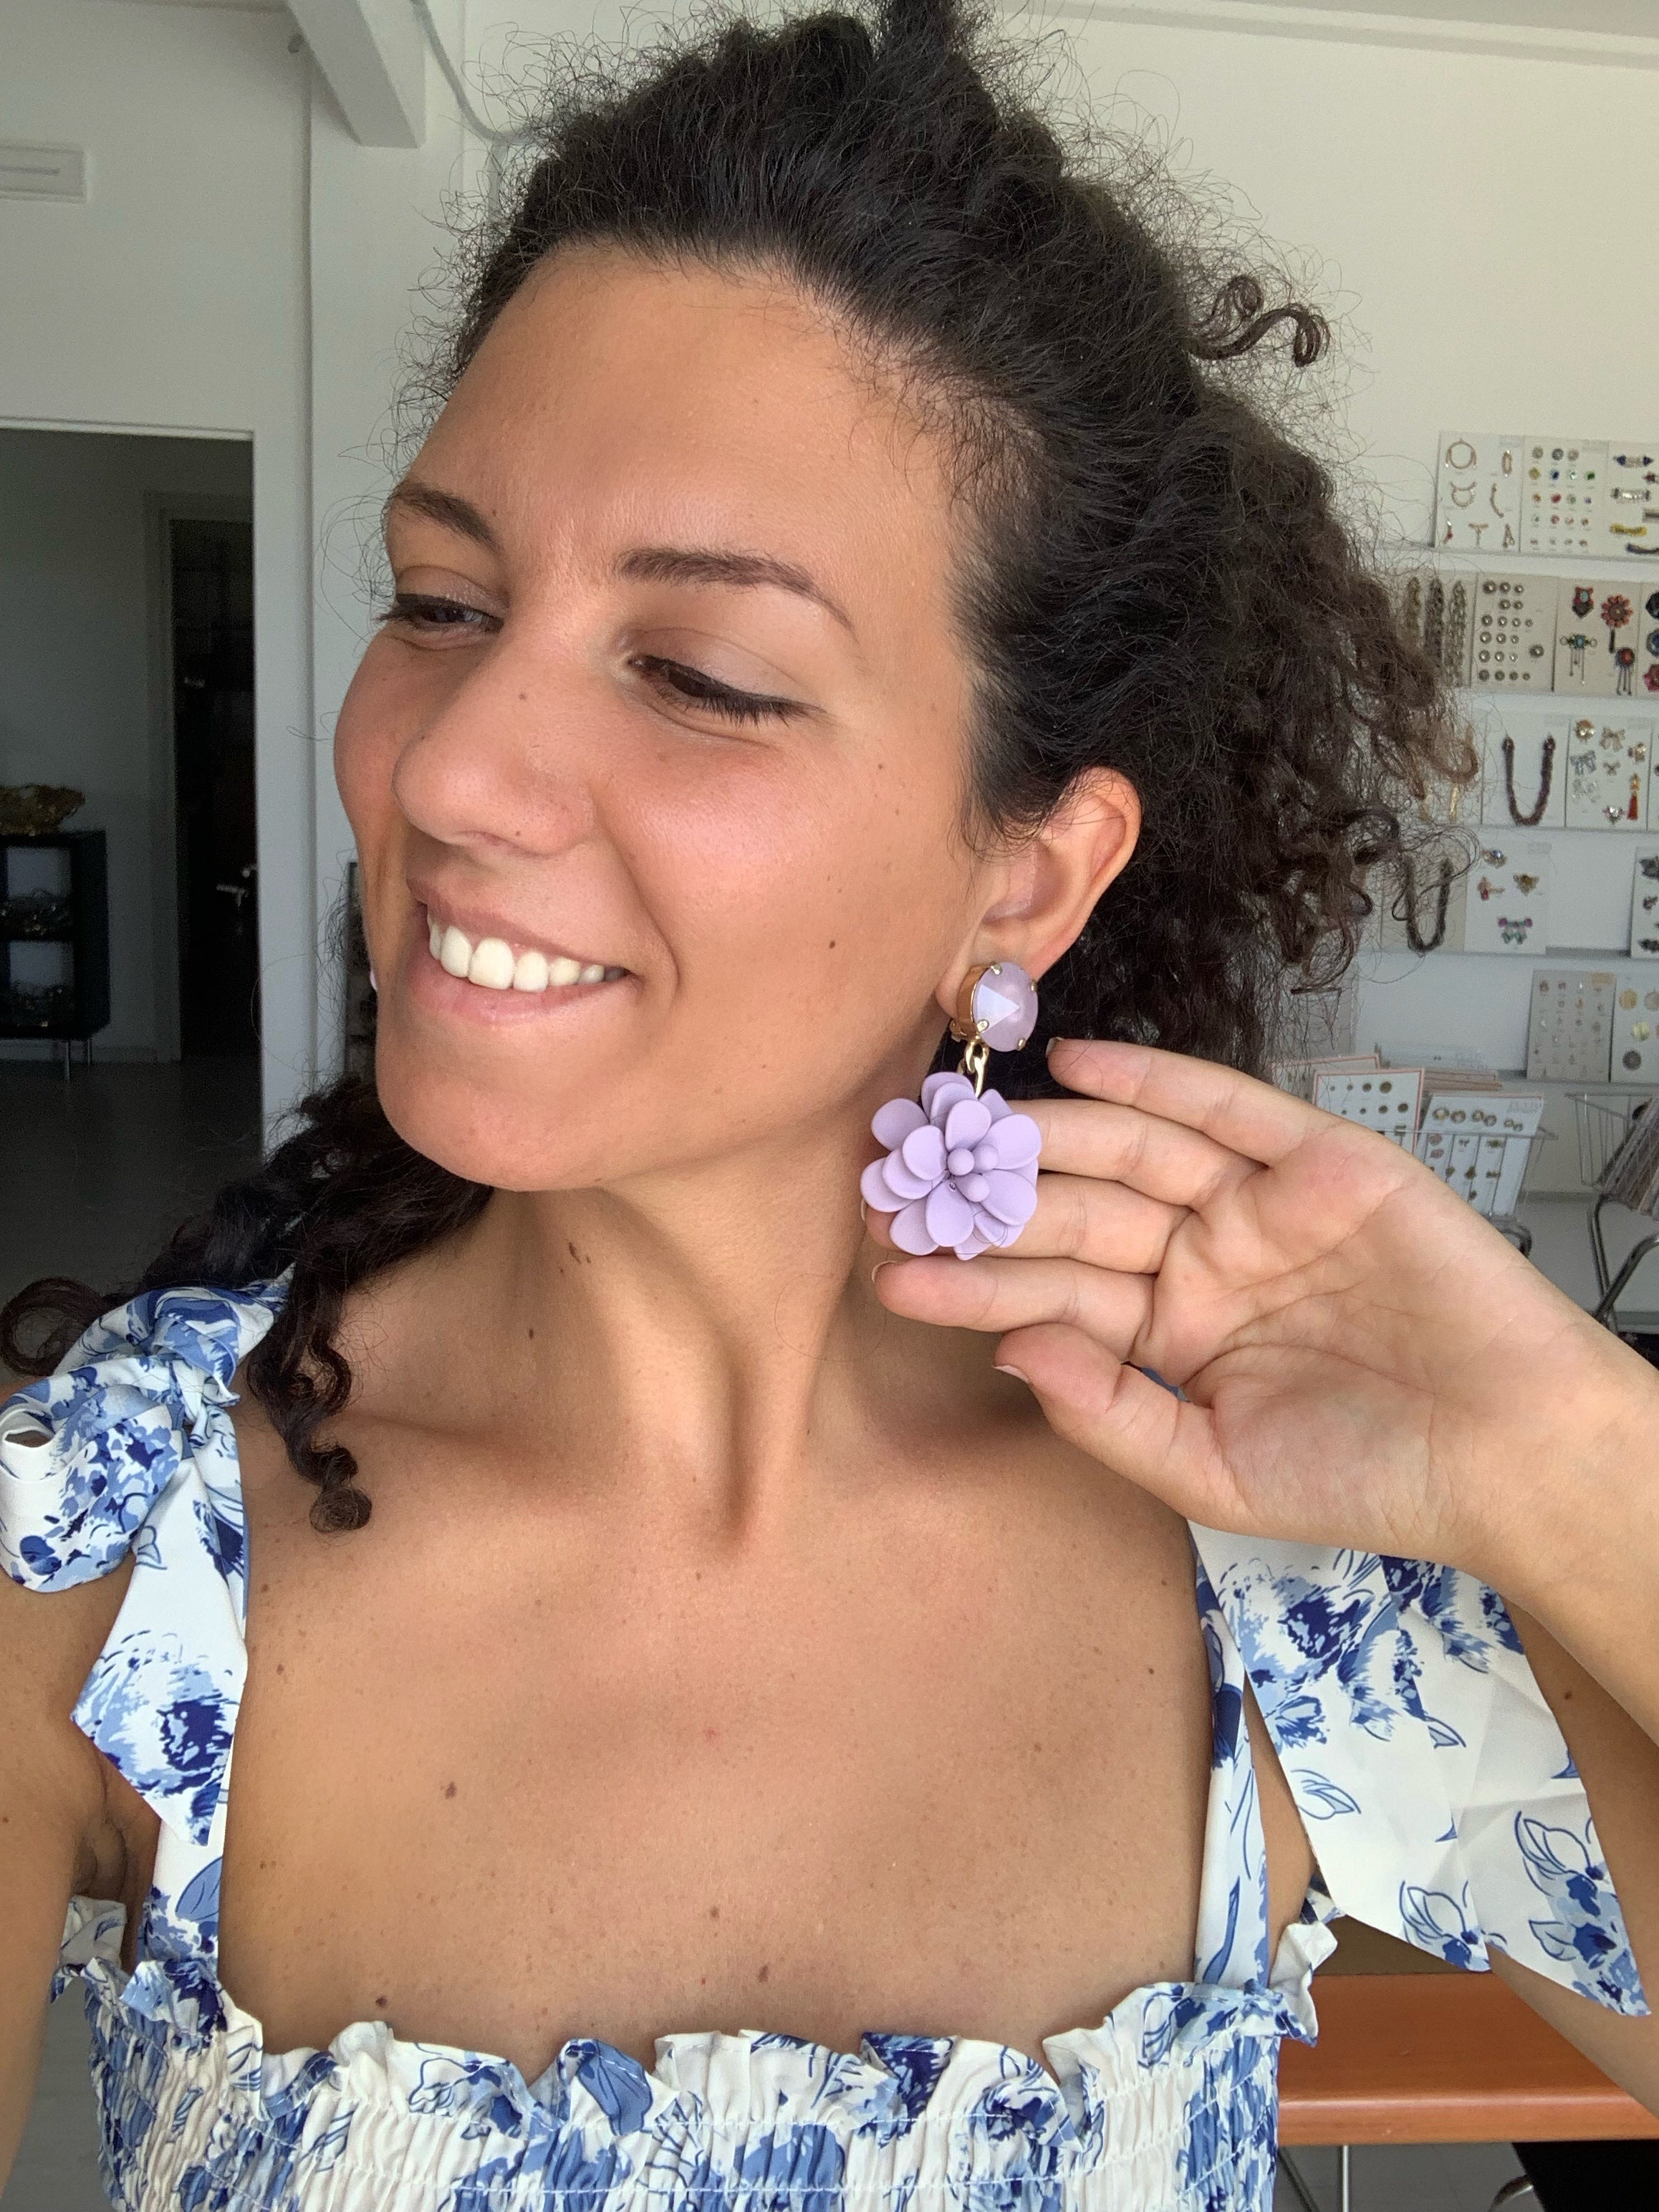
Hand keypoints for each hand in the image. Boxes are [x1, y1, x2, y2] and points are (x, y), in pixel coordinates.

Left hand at [870, 1038, 1657, 1594]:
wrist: (1509, 1455)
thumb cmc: (1371, 1478)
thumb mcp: (1214, 1472)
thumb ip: (1109, 1414)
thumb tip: (1009, 1353)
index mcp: (1170, 1332)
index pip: (1051, 1296)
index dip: (973, 1281)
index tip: (891, 1270)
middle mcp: (1201, 1259)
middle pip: (1075, 1216)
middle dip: (987, 1203)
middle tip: (899, 1187)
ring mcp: (1256, 1206)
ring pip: (1131, 1155)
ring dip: (1046, 1140)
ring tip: (964, 1134)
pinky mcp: (1318, 1162)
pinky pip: (1222, 1109)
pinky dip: (1153, 1078)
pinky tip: (1072, 1067)